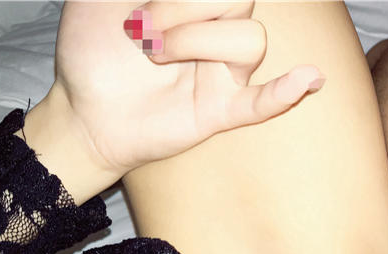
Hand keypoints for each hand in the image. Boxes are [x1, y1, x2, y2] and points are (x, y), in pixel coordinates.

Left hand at [21, 1, 323, 203]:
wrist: (79, 104)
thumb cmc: (92, 45)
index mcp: (196, 4)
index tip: (149, 6)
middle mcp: (219, 30)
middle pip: (241, 2)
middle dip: (184, 7)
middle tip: (141, 28)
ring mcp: (224, 72)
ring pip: (252, 41)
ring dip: (197, 41)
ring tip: (154, 54)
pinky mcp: (220, 110)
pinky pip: (263, 103)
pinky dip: (286, 92)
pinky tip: (308, 79)